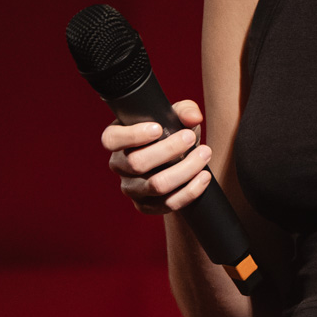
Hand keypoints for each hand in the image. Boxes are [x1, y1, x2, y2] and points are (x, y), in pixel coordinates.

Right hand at [103, 99, 213, 215]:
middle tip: (191, 137)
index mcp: (117, 140)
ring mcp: (131, 189)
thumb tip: (193, 117)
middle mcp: (119, 166)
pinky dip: (190, 190)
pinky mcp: (146, 206)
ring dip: (185, 170)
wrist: (178, 160)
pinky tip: (204, 176)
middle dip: (169, 149)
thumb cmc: (171, 132)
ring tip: (204, 154)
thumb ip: (184, 111)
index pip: (111, 139)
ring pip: (156, 185)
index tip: (159, 128)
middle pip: (137, 163)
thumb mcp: (175, 117)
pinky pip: (168, 203)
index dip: (133, 135)